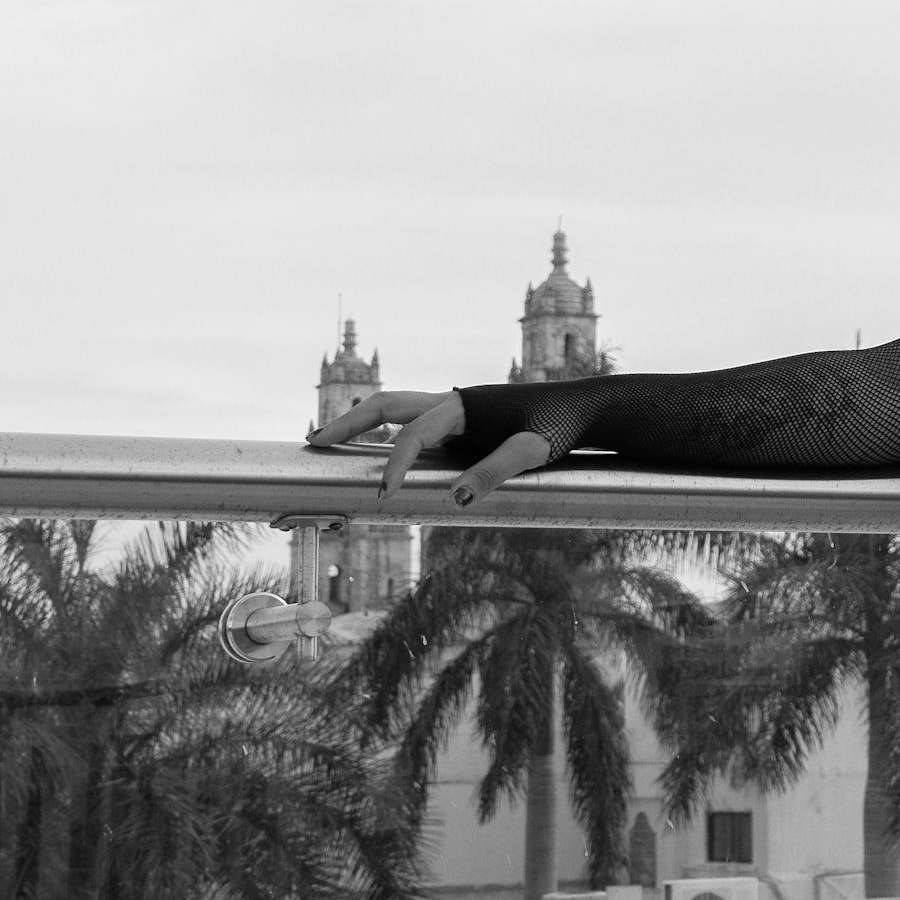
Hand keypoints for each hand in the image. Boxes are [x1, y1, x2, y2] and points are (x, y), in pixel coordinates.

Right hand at [305, 391, 554, 503]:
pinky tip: (379, 454)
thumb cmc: (561, 425)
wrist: (585, 407)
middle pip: (386, 404)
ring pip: (397, 410)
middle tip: (313, 444)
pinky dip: (388, 433)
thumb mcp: (533, 450)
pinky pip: (415, 424)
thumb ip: (497, 470)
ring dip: (362, 424)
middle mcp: (453, 402)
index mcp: (463, 405)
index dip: (393, 464)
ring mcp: (456, 410)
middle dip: (347, 423)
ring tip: (331, 444)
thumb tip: (456, 497)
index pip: (412, 435)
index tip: (383, 495)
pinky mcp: (464, 421)